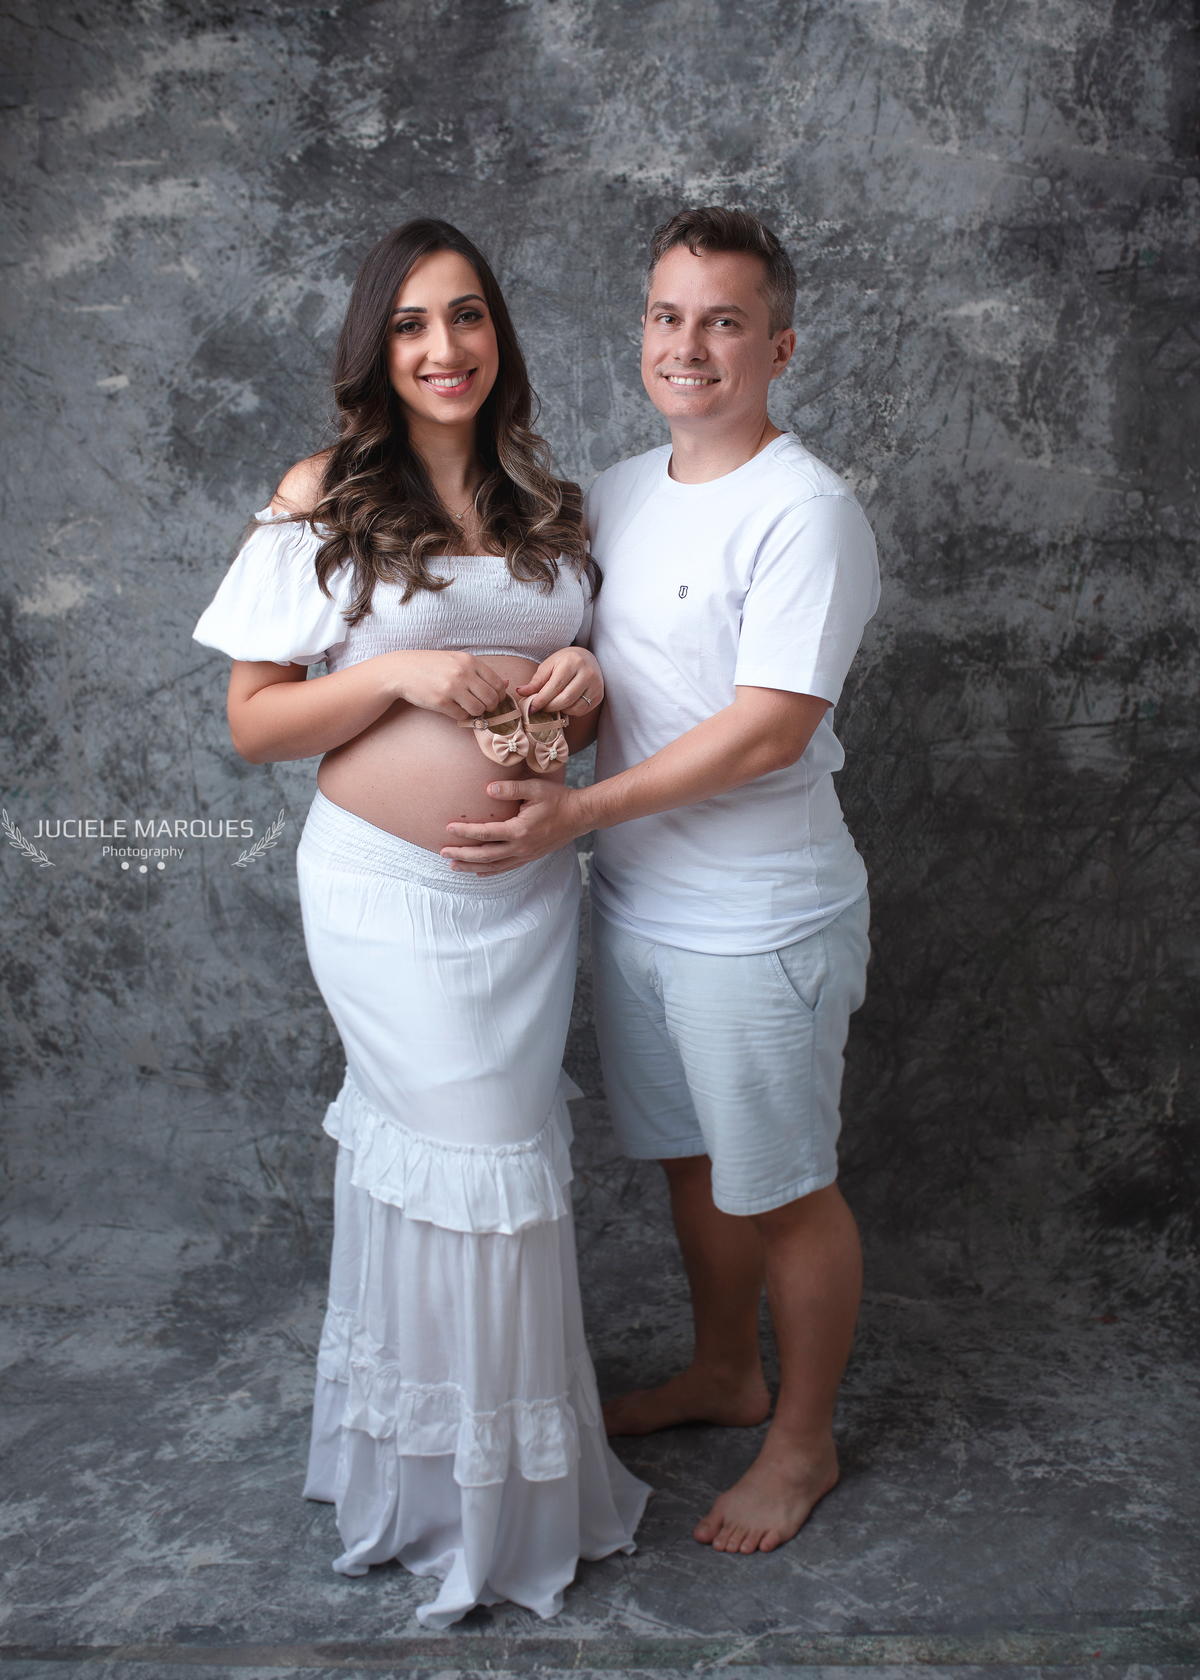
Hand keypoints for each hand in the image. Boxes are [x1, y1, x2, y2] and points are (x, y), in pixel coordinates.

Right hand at [387, 650, 508, 720]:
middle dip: (489, 707)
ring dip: (475, 712)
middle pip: (491, 699)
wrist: (403, 670)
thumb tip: (507, 683)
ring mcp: (452, 688)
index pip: (498, 684)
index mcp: (470, 661)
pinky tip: (453, 707)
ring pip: (478, 709)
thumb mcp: (457, 660)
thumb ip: (481, 671)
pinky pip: (461, 716)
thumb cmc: (432, 665)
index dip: (499, 696)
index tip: (492, 699)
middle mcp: (463, 673)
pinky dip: (460, 715)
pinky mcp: (441, 701)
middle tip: (481, 706)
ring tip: (466, 706)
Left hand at [441, 778, 584, 871]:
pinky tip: (478, 871)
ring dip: (471, 866)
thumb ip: (510, 788)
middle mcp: (521, 847)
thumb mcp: (535, 788)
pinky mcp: (530, 857)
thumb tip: (487, 788)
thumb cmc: (558, 799)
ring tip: (453, 865)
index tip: (448, 828)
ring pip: (493, 865)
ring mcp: (526, 855)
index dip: (465, 831)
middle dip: (462, 854)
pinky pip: (506, 867)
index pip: (486, 833)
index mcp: (520, 830)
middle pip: (485, 855)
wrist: (580, 816)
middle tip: (443, 851)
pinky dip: (490, 871)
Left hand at [516, 647, 603, 716]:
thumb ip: (536, 681)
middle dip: (549, 707)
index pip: (554, 686)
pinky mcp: (599, 695)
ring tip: (552, 705)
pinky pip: (582, 710)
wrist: (587, 658)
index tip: (531, 708)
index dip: (541, 700)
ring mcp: (596, 685)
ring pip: (575, 707)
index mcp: (572, 662)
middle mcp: (587, 673)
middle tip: (540, 708)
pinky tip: (564, 704)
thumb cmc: (564, 661)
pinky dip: (570, 711)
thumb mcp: (549, 666)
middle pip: (565, 699)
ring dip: (560, 711)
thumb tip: (520, 692)